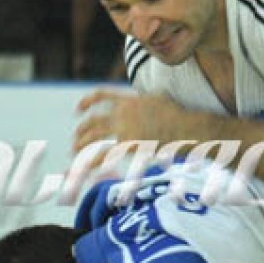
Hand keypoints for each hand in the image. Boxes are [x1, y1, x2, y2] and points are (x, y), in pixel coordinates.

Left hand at [74, 89, 190, 153]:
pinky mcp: (128, 146)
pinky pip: (104, 155)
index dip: (87, 101)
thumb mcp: (157, 99)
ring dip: (81, 146)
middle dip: (82, 131)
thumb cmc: (178, 116)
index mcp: (128, 100)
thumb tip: (140, 102)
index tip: (78, 110)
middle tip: (77, 139)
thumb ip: (142, 100)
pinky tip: (84, 167)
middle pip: (93, 121)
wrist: (187, 128)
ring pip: (93, 137)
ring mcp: (124, 129)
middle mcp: (122, 113)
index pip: (101, 96)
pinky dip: (91, 162)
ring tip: (76, 152)